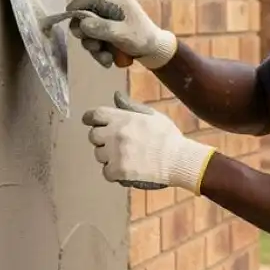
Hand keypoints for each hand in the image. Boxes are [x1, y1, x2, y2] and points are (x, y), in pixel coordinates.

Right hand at [65, 0, 177, 69]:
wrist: (156, 52)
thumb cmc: (143, 39)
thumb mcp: (122, 35)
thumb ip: (102, 29)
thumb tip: (81, 24)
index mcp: (117, 0)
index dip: (76, 7)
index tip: (67, 18)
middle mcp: (112, 6)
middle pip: (86, 16)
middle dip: (87, 35)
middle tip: (93, 47)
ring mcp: (111, 19)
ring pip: (91, 31)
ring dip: (94, 47)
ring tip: (106, 59)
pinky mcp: (111, 30)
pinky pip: (98, 38)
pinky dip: (101, 50)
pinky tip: (109, 60)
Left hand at [82, 91, 215, 192]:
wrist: (179, 159)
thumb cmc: (167, 136)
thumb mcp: (150, 114)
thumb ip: (130, 106)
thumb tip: (116, 96)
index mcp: (122, 118)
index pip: (95, 115)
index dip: (91, 118)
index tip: (91, 122)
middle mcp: (115, 134)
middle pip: (93, 136)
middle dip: (101, 139)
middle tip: (115, 144)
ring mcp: (116, 153)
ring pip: (99, 155)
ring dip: (108, 156)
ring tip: (125, 157)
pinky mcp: (119, 171)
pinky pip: (106, 172)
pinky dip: (113, 173)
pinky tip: (125, 169)